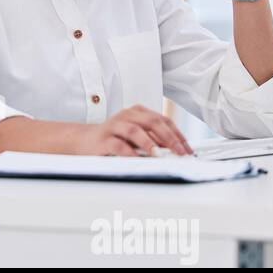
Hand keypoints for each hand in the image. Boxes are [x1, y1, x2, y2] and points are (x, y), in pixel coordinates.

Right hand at [71, 105, 192, 156]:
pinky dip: (129, 153)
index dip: (178, 135)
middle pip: (152, 122)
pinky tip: (137, 160)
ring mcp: (114, 126)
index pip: (163, 120)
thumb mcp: (137, 136)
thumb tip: (176, 151)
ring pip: (134, 130)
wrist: (84, 140)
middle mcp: (127, 115)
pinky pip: (118, 144)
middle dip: (169, 138)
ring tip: (159, 155)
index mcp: (138, 112)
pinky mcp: (103, 139)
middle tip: (179, 152)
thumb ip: (154, 139)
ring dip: (149, 143)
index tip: (188, 149)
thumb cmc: (114, 138)